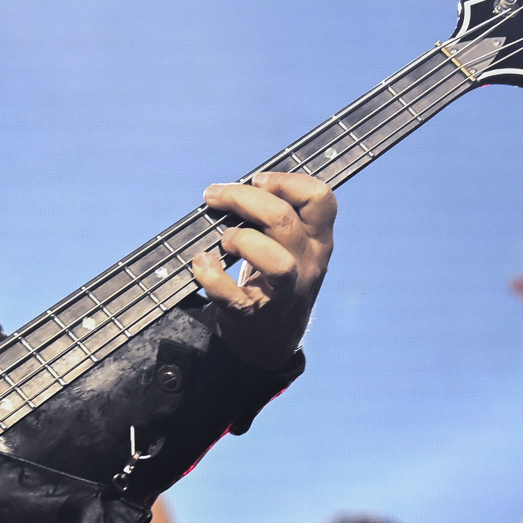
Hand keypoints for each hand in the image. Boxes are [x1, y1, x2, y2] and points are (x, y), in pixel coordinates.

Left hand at [191, 172, 338, 370]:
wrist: (271, 340)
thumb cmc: (275, 279)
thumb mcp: (292, 246)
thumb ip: (277, 217)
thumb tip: (238, 188)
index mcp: (317, 240)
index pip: (321, 199)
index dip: (287, 182)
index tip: (258, 181)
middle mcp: (307, 264)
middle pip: (284, 220)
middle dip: (243, 199)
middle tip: (216, 196)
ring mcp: (284, 293)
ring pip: (277, 263)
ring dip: (242, 241)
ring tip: (225, 240)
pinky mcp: (254, 314)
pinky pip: (233, 296)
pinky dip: (211, 277)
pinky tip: (202, 265)